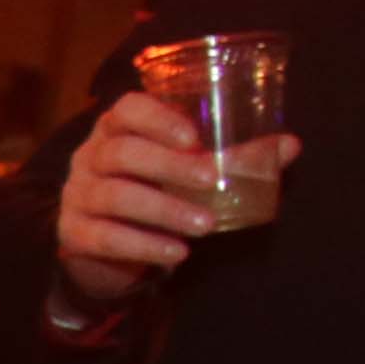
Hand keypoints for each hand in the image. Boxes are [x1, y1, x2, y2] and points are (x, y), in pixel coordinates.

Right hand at [50, 89, 290, 313]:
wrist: (105, 248)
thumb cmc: (153, 191)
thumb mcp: (186, 170)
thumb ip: (233, 157)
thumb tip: (290, 145)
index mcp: (117, 129)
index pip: (126, 110)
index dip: (157, 119)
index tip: (193, 136)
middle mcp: (90, 156)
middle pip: (122, 153)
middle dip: (170, 166)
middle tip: (211, 180)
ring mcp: (77, 195)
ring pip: (116, 196)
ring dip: (164, 210)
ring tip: (205, 226)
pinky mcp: (74, 234)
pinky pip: (106, 237)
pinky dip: (145, 245)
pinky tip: (178, 253)